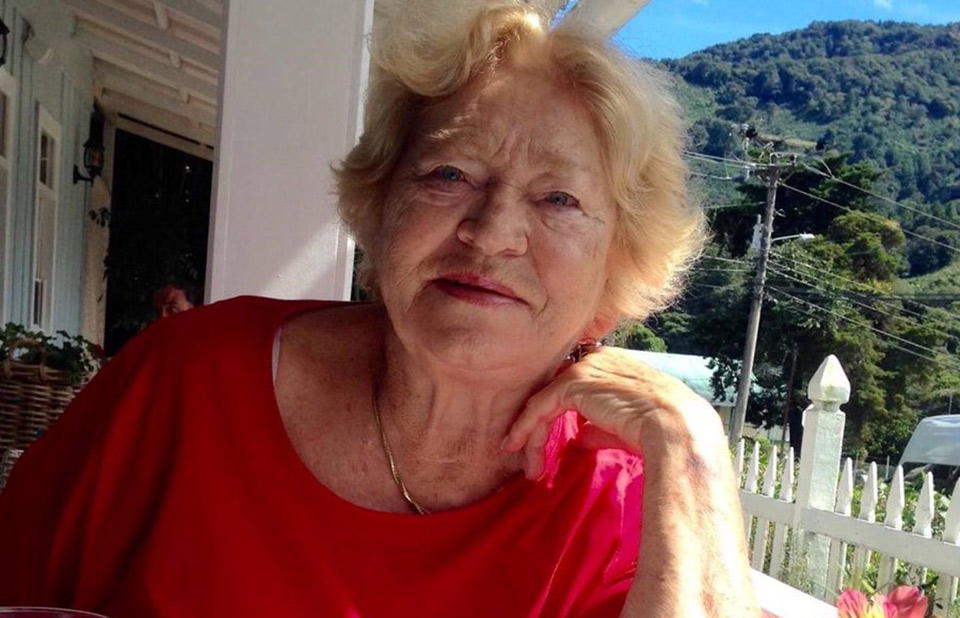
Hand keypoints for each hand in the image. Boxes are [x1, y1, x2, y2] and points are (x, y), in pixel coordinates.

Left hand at [502, 346, 725, 479]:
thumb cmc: (662, 431)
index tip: (545, 438)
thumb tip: (581, 438)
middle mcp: (598, 358)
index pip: (575, 384)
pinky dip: (527, 428)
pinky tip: (520, 449)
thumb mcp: (626, 426)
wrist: (677, 428)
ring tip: (527, 465)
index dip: (557, 410)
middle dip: (538, 424)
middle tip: (527, 455)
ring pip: (545, 400)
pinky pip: (540, 406)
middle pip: (555, 390)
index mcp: (614, 363)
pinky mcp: (575, 383)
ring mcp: (585, 368)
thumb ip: (600, 427)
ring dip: (530, 434)